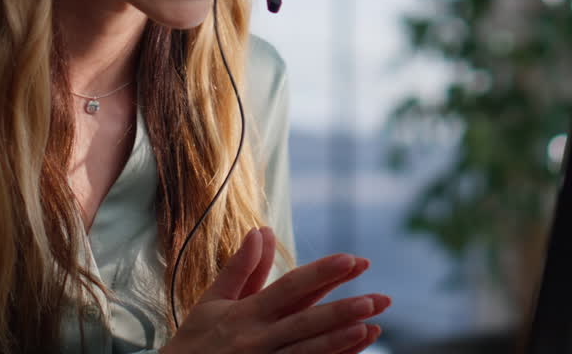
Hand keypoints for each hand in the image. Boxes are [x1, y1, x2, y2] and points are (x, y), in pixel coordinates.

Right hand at [160, 227, 389, 353]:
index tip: (351, 259)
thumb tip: (261, 230)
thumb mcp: (212, 302)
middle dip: (342, 308)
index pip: (289, 288)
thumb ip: (241, 268)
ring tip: (372, 324)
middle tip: (377, 298)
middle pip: (306, 321)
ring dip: (341, 338)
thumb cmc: (194, 342)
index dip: (320, 273)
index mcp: (246, 314)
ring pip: (309, 351)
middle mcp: (258, 339)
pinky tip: (357, 347)